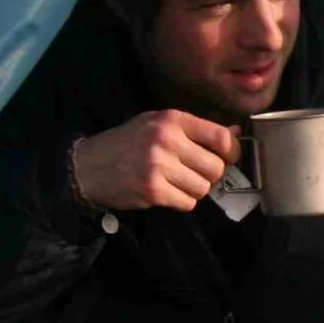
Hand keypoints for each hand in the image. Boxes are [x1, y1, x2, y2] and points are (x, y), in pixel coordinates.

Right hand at [70, 110, 239, 213]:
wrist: (87, 166)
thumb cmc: (127, 144)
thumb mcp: (158, 124)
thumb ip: (196, 129)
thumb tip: (235, 134)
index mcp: (172, 119)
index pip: (221, 137)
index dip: (231, 152)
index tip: (226, 157)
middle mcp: (167, 140)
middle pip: (216, 167)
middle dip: (209, 175)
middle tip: (193, 173)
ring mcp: (159, 166)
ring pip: (203, 188)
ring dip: (193, 189)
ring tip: (174, 182)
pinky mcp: (153, 190)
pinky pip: (188, 203)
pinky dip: (180, 201)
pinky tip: (165, 192)